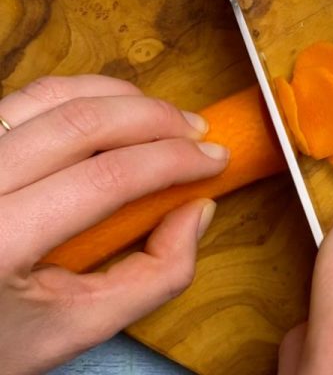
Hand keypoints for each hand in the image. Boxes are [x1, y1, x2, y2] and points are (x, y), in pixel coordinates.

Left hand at [0, 74, 229, 374]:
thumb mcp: (76, 327)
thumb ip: (154, 276)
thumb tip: (199, 209)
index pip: (107, 178)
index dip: (172, 161)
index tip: (213, 159)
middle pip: (84, 122)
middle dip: (157, 118)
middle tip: (197, 132)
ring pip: (56, 95)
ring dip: (123, 96)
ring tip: (163, 117)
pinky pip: (32, 96)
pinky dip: (84, 92)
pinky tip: (115, 109)